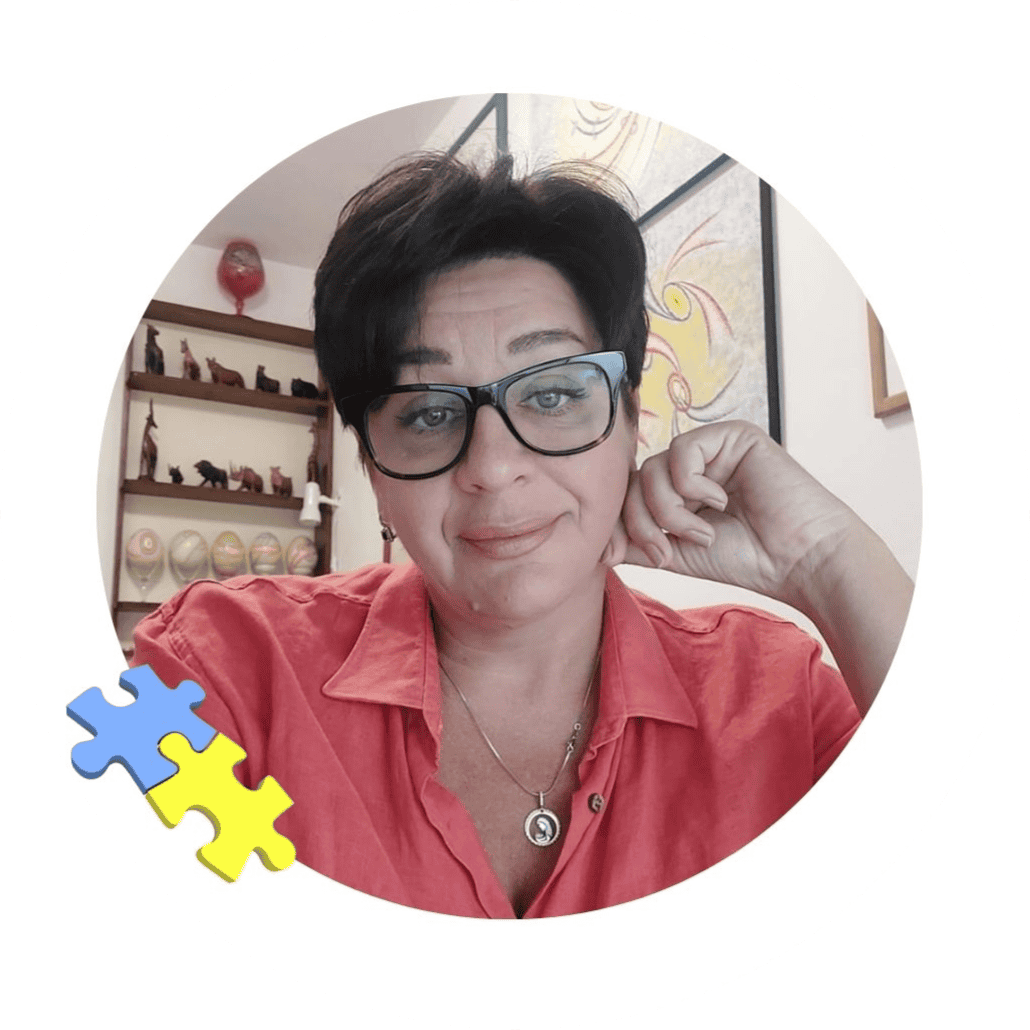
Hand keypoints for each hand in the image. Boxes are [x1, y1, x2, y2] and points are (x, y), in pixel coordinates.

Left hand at [608, 421, 858, 604]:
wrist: (797, 561)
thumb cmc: (745, 559)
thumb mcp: (675, 554)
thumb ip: (637, 542)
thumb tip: (595, 546)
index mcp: (678, 491)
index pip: (628, 494)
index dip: (620, 523)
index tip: (628, 556)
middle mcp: (693, 466)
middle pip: (635, 481)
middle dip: (642, 521)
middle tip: (667, 551)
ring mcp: (712, 449)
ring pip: (654, 468)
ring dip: (669, 509)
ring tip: (702, 533)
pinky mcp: (732, 436)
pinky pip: (683, 450)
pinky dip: (692, 485)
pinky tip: (720, 502)